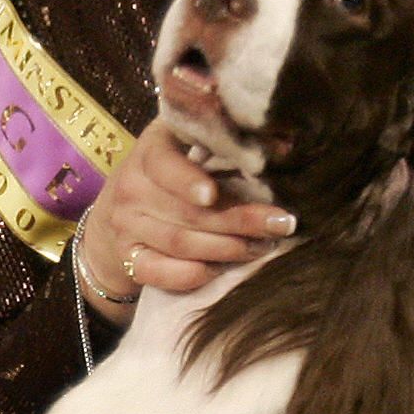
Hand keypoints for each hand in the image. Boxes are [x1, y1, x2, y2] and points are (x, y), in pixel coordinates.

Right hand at [72, 119, 294, 322]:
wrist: (126, 200)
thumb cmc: (177, 165)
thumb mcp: (193, 141)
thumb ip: (228, 139)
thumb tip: (287, 145)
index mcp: (150, 150)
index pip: (164, 165)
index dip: (187, 181)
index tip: (212, 195)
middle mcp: (131, 187)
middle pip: (186, 211)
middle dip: (239, 221)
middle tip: (280, 225)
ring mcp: (125, 225)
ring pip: (180, 243)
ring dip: (227, 248)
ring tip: (263, 246)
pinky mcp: (127, 256)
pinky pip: (158, 272)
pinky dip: (193, 274)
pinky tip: (222, 269)